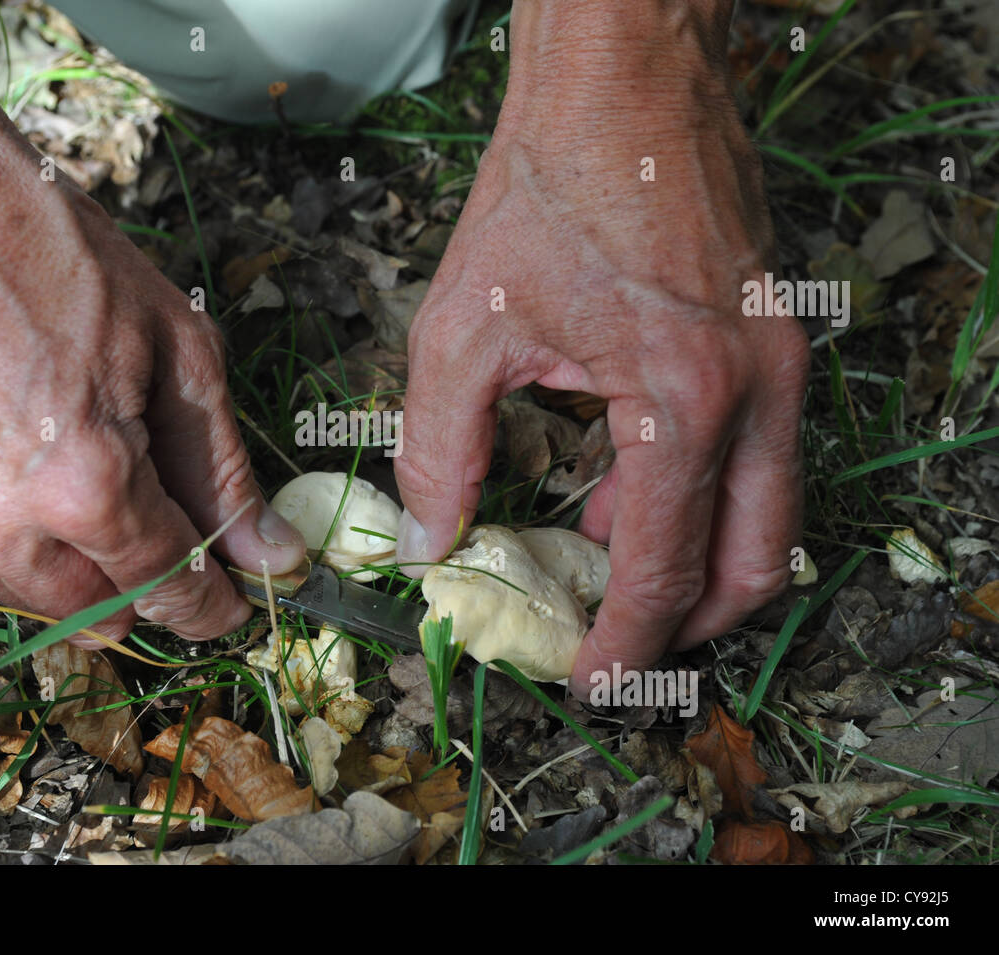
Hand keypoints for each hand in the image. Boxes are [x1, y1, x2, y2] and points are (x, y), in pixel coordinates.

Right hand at [0, 3, 307, 645]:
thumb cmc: (52, 250)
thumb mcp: (173, 347)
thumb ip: (221, 469)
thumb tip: (273, 558)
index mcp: (83, 484)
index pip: (166, 586)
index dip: (209, 606)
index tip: (231, 607)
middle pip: (95, 609)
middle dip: (141, 587)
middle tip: (165, 537)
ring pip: (24, 589)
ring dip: (70, 564)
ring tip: (81, 478)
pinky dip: (1, 524)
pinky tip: (7, 452)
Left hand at [394, 1, 809, 695]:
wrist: (623, 84)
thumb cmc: (544, 192)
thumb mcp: (462, 331)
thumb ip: (440, 451)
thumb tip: (428, 542)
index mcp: (683, 396)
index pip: (665, 567)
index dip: (626, 642)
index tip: (592, 683)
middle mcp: (757, 390)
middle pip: (753, 563)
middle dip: (689, 625)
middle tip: (619, 644)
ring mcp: (781, 363)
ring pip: (767, 514)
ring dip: (695, 558)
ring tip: (601, 560)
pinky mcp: (777, 341)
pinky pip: (757, 455)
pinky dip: (699, 495)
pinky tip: (621, 485)